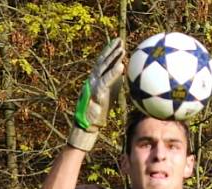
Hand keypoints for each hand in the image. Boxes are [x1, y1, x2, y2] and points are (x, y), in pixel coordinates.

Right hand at [68, 37, 124, 151]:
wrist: (87, 126)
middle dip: (110, 49)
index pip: (102, 62)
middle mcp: (93, 79)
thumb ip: (114, 85)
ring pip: (103, 68)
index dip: (109, 51)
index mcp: (95, 80)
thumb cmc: (98, 114)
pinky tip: (121, 66)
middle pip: (102, 61)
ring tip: (122, 49)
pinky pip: (107, 80)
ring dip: (113, 57)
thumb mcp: (109, 96)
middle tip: (119, 40)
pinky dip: (114, 72)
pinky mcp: (97, 92)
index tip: (117, 42)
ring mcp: (94, 85)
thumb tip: (124, 77)